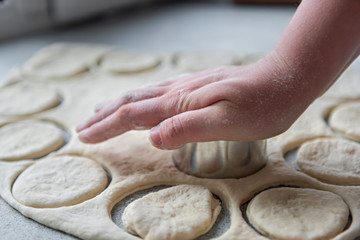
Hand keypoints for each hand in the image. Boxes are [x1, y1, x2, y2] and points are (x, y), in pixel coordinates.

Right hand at [76, 52, 308, 149]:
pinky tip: (141, 101)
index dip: (107, 128)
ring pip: (142, 96)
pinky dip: (139, 100)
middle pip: (131, 103)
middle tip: (83, 128)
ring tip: (101, 113)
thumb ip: (189, 128)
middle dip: (104, 117)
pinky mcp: (197, 86)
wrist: (284, 77)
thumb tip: (153, 137)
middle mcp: (179, 92)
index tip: (85, 137)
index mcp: (181, 104)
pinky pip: (158, 92)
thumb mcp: (229, 123)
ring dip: (117, 106)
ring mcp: (187, 87)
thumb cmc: (262, 105)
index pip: (133, 116)